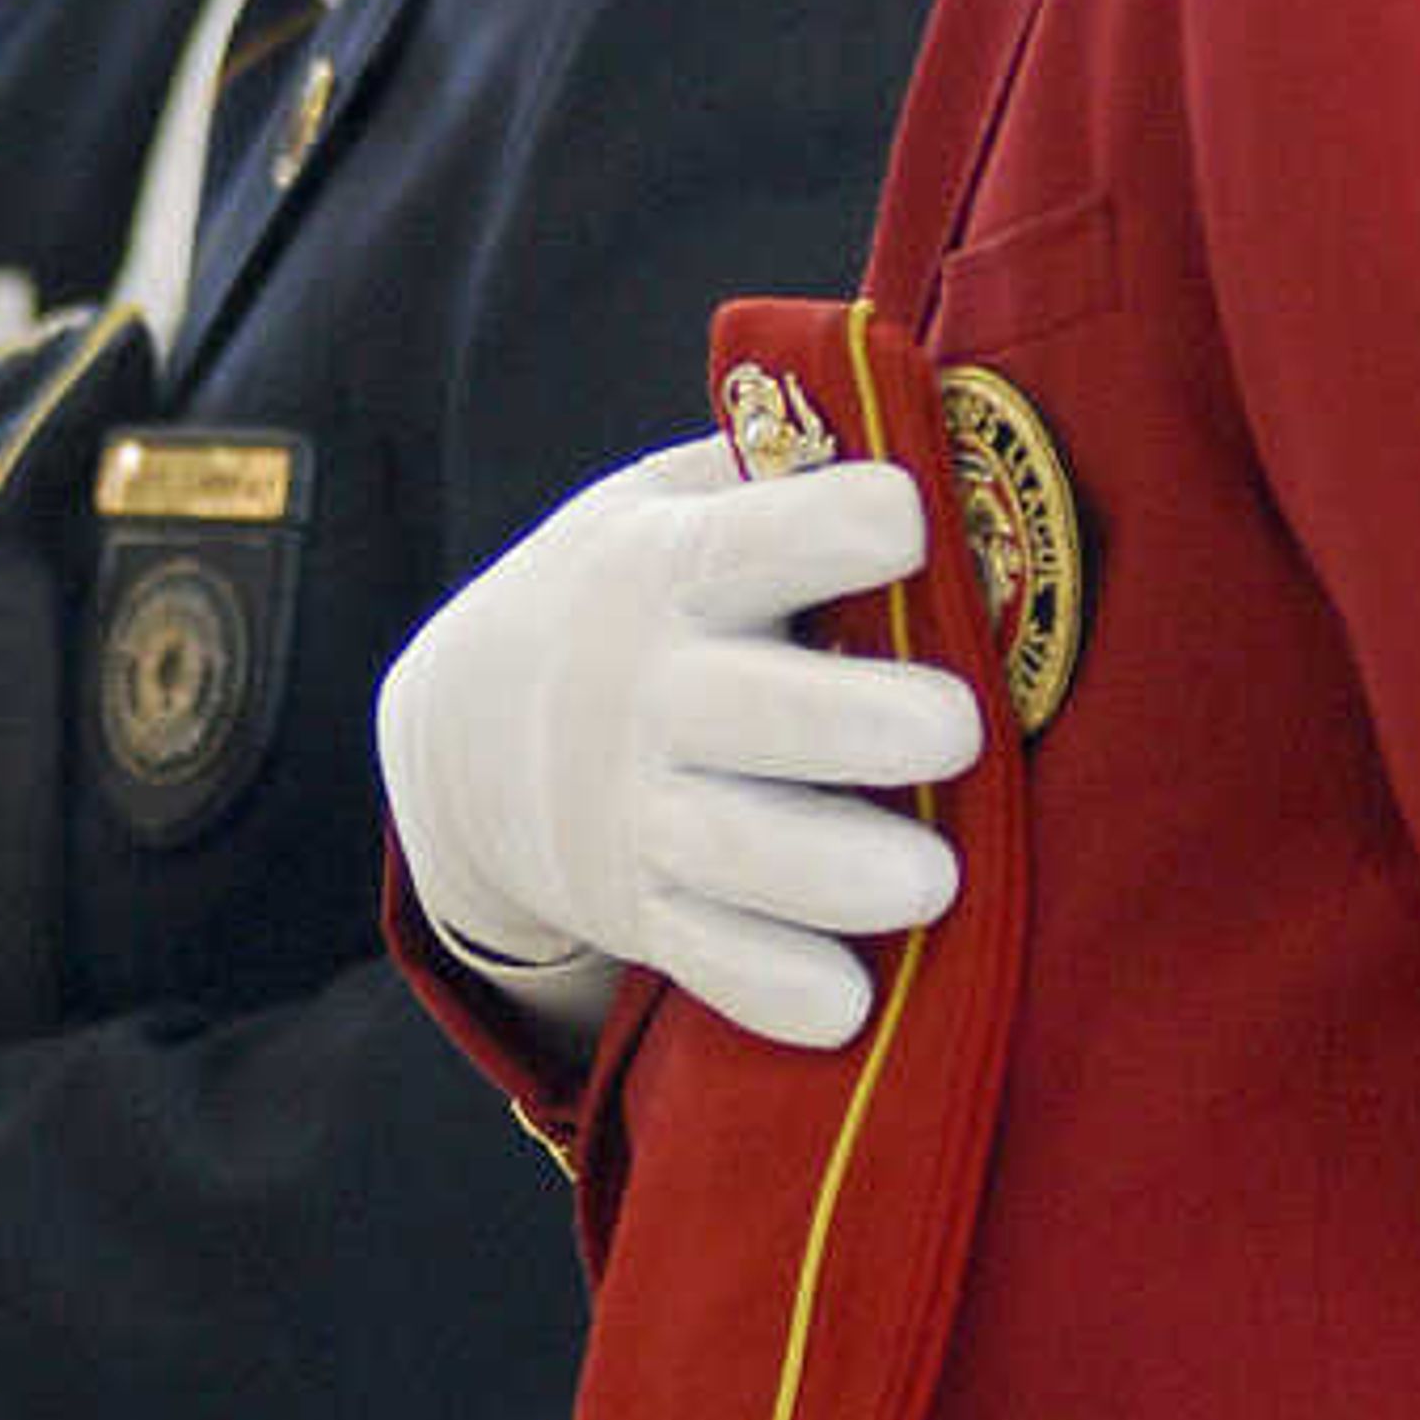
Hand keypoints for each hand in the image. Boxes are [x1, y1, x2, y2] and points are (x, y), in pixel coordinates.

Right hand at [379, 438, 985, 1050]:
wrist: (464, 736)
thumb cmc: (630, 594)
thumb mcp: (660, 505)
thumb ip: (775, 474)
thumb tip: (946, 420)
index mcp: (666, 568)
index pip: (744, 540)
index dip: (826, 528)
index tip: (907, 521)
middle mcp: (646, 692)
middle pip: (752, 713)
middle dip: (857, 724)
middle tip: (955, 731)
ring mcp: (636, 814)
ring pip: (737, 852)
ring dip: (838, 873)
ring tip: (933, 880)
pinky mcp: (642, 912)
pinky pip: (708, 962)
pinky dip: (772, 990)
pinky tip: (848, 999)